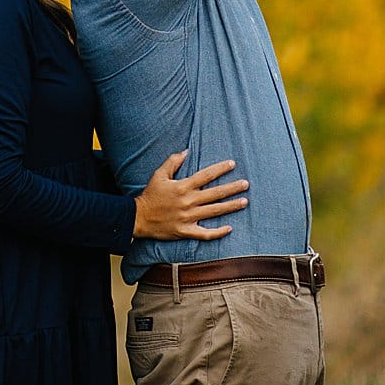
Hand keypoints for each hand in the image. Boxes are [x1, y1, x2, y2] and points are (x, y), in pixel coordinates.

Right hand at [132, 153, 248, 242]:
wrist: (139, 218)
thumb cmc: (150, 195)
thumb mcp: (159, 174)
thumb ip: (173, 161)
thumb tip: (187, 151)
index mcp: (183, 186)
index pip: (206, 175)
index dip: (220, 169)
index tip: (232, 164)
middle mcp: (188, 201)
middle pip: (215, 193)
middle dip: (232, 188)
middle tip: (246, 184)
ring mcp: (188, 217)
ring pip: (214, 211)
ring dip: (230, 206)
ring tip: (244, 202)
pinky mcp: (186, 231)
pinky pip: (205, 233)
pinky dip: (218, 232)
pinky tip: (229, 228)